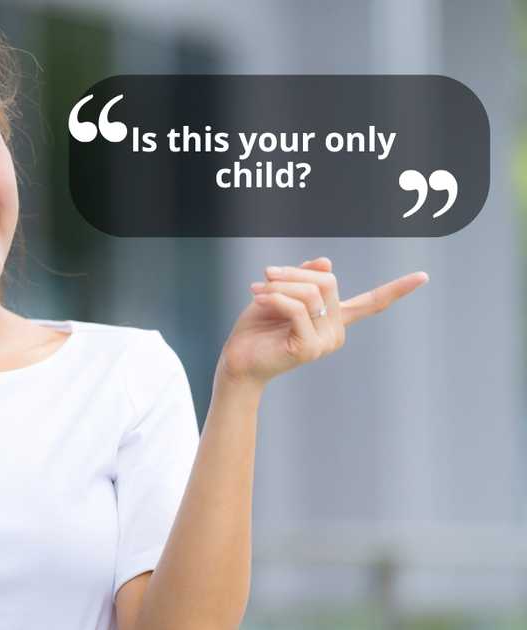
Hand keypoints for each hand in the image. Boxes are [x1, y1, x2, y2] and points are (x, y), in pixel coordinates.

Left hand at [216, 256, 428, 388]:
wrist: (237, 362)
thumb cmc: (256, 330)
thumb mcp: (279, 296)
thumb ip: (302, 279)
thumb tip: (327, 261)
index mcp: (334, 320)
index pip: (371, 303)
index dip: (396, 290)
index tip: (424, 277)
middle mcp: (336, 331)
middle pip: (327, 282)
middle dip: (293, 273)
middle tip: (265, 276)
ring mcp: (325, 342)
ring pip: (311, 293)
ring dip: (278, 285)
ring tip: (255, 291)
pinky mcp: (309, 348)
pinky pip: (297, 308)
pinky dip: (274, 299)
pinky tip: (257, 300)